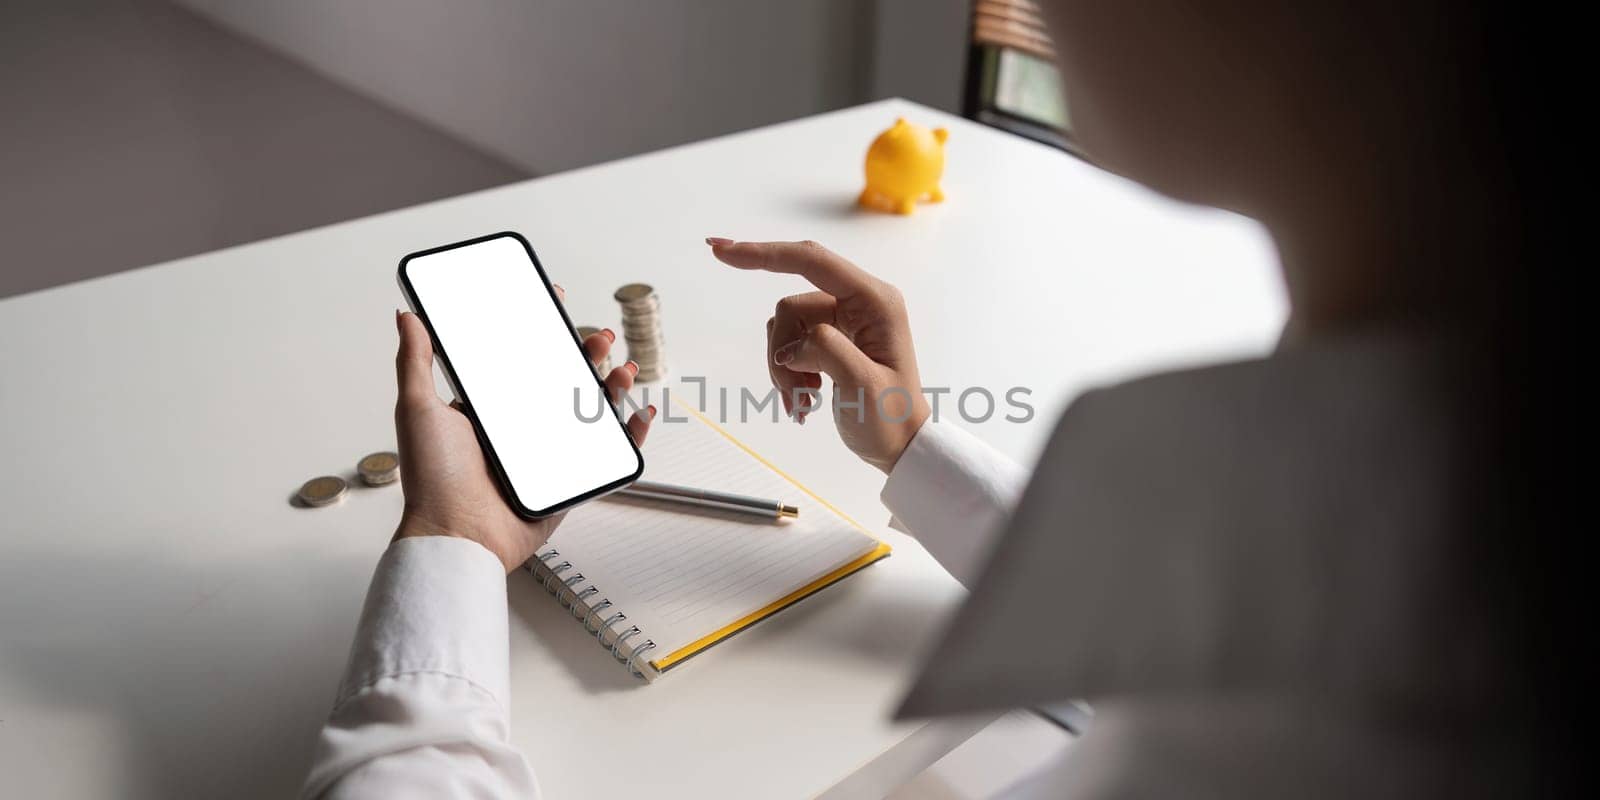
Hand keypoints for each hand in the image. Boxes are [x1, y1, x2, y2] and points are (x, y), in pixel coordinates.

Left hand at [391, 295, 651, 572]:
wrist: (458, 536)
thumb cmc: (433, 481)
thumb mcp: (418, 410)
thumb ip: (415, 361)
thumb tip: (408, 316)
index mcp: (489, 407)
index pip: (521, 357)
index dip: (541, 328)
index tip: (553, 301)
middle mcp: (519, 427)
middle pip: (563, 379)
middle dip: (587, 352)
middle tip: (598, 337)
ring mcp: (545, 453)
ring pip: (589, 410)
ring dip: (612, 386)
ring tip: (622, 370)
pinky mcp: (566, 480)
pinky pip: (606, 454)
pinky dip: (630, 435)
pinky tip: (639, 414)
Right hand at [708, 238, 928, 472]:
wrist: (900, 446)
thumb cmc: (891, 417)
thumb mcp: (862, 385)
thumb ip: (826, 351)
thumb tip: (791, 347)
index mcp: (875, 301)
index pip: (812, 262)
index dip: (764, 253)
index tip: (720, 250)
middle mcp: (860, 302)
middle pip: (791, 306)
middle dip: (782, 350)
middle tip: (795, 395)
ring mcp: (844, 320)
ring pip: (786, 328)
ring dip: (785, 369)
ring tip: (804, 402)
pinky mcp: (832, 338)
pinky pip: (790, 344)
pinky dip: (788, 374)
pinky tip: (805, 400)